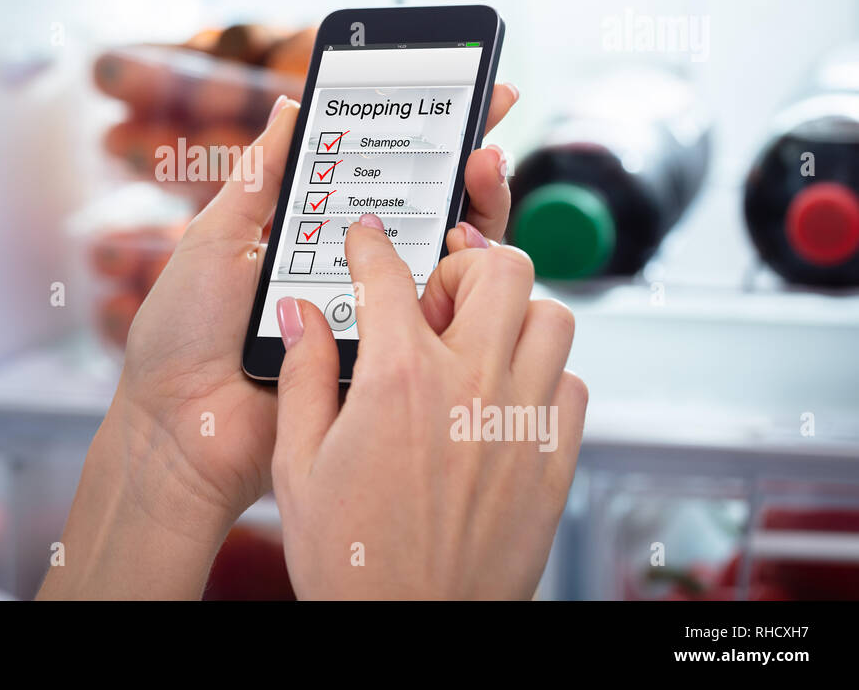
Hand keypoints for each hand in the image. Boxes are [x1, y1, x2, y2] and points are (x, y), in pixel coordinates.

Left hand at [43, 80, 519, 597]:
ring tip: (479, 164)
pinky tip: (466, 236)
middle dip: (463, 157)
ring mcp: (377, 317)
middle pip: (427, 210)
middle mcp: (352, 275)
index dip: (416, 135)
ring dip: (474, 205)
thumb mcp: (215, 238)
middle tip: (486, 113)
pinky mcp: (391, 360)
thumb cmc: (182, 337)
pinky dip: (466, 275)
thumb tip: (291, 106)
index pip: (376, 178)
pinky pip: (443, 317)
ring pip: (450, 259)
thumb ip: (260, 177)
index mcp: (310, 240)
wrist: (179, 428)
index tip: (453, 89)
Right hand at [271, 218, 586, 598]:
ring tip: (478, 338)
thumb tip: (300, 315)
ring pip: (552, 318)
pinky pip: (572, 384)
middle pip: (501, 269)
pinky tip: (507, 394)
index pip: (389, 274)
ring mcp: (521, 422)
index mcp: (399, 379)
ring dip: (514, 313)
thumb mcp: (297, 463)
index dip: (371, 243)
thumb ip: (303, 376)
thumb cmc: (349, 559)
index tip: (367, 238)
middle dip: (466, 261)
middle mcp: (471, 386)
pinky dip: (544, 373)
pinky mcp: (553, 462)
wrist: (408, 631)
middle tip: (438, 291)